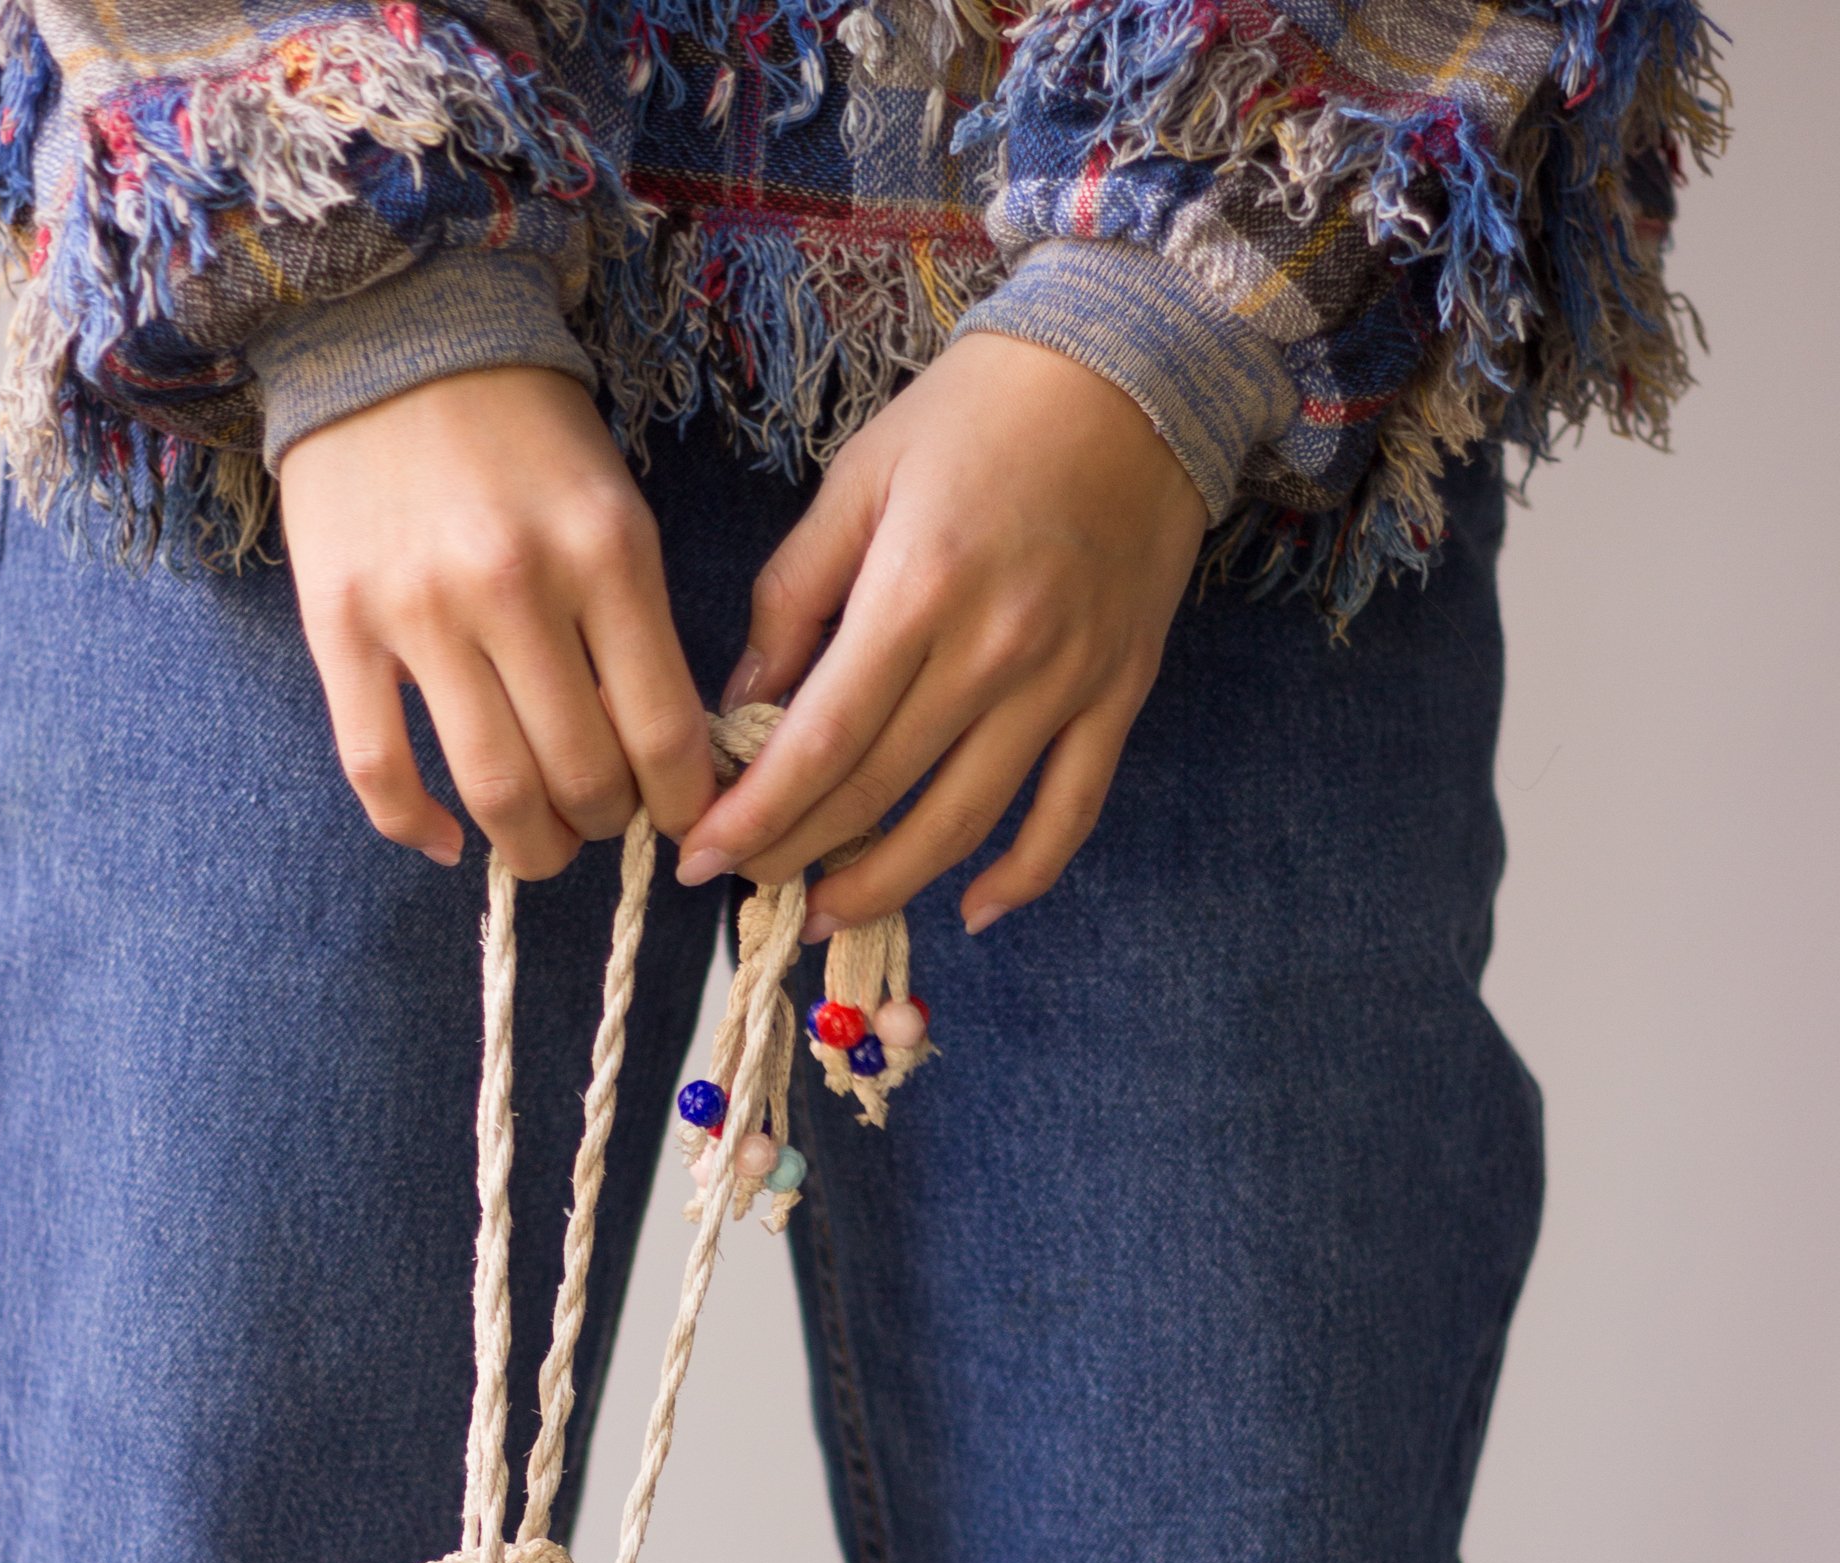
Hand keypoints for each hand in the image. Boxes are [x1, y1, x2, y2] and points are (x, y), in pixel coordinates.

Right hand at [277, 367, 717, 876]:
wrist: (390, 334)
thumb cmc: (522, 436)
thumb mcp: (614, 512)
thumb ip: (636, 629)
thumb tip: (663, 763)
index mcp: (606, 554)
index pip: (665, 732)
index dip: (684, 806)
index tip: (684, 823)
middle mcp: (515, 585)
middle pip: (583, 777)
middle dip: (605, 825)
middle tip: (601, 816)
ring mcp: (420, 609)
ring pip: (494, 790)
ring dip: (530, 844)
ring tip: (540, 840)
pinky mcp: (340, 625)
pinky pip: (379, 768)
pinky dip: (418, 828)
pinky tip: (449, 841)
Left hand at [676, 333, 1207, 934]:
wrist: (1134, 370)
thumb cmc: (980, 414)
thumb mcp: (860, 476)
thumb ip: (794, 594)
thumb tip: (744, 704)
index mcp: (916, 591)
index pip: (821, 739)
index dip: (757, 814)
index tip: (704, 860)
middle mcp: (993, 652)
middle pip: (879, 793)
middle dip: (799, 853)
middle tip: (749, 884)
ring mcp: (1063, 682)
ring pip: (963, 822)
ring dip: (887, 885)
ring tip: (828, 914)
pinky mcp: (1117, 695)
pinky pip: (1070, 813)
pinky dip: (1023, 876)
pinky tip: (970, 911)